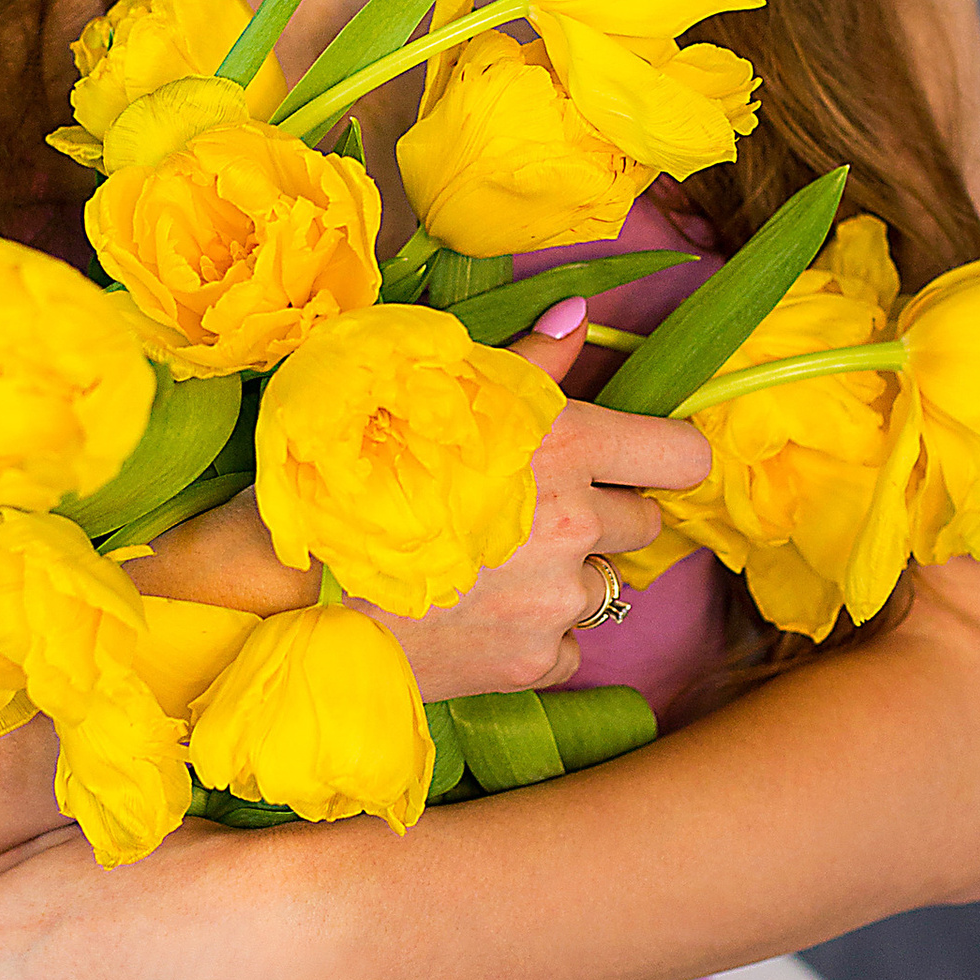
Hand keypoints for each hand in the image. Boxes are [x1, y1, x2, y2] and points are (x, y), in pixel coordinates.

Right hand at [373, 299, 710, 696]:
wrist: (296, 588)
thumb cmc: (358, 472)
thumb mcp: (436, 393)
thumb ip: (529, 361)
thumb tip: (580, 317)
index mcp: (564, 445)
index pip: (682, 455)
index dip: (662, 457)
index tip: (634, 464)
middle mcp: (576, 524)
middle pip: (643, 522)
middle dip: (600, 516)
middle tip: (529, 515)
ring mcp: (557, 601)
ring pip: (602, 585)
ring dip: (561, 579)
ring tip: (487, 568)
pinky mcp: (534, 663)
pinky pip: (567, 647)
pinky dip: (533, 637)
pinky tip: (475, 616)